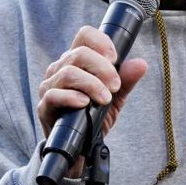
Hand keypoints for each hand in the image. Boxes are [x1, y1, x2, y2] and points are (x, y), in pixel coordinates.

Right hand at [36, 25, 147, 176]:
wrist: (81, 148)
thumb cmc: (95, 117)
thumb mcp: (115, 98)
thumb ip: (126, 80)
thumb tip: (141, 64)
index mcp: (77, 60)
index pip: (84, 35)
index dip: (101, 42)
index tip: (115, 58)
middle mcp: (60, 69)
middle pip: (79, 53)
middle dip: (103, 68)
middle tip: (115, 86)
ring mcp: (49, 87)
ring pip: (68, 73)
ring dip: (92, 84)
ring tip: (105, 99)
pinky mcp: (44, 107)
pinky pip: (53, 95)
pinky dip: (72, 97)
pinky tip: (85, 103)